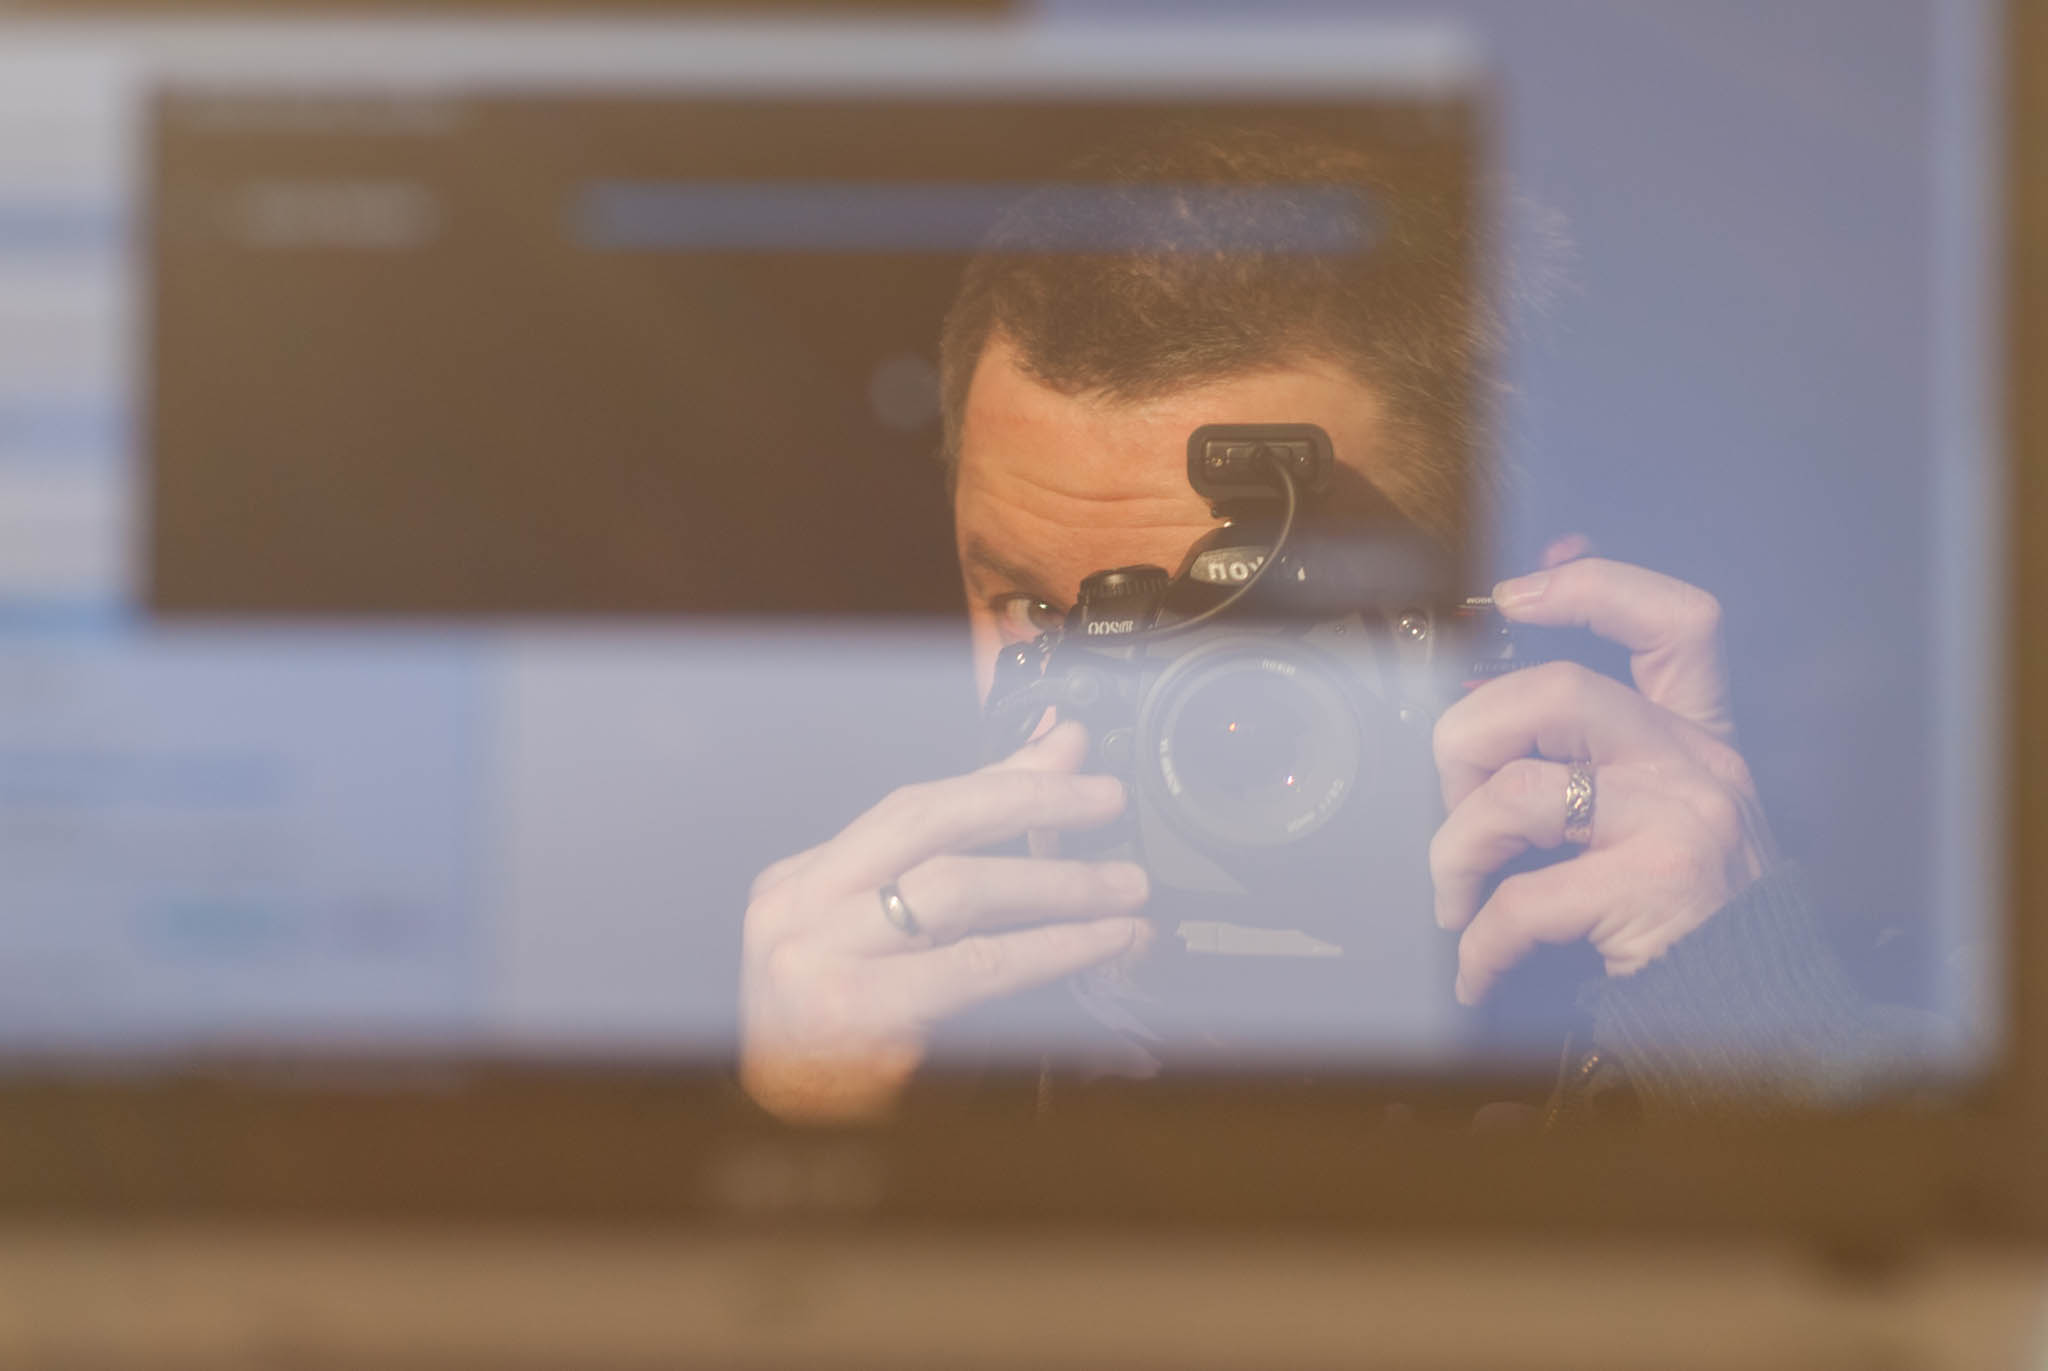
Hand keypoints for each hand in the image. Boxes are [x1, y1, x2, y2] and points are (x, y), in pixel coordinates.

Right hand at [739, 722, 1151, 1122]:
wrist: (793, 1145)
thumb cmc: (845, 1051)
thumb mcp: (889, 950)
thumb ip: (958, 872)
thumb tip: (1045, 775)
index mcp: (797, 884)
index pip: (912, 807)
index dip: (1001, 778)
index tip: (1072, 761)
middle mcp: (795, 909)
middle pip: (927, 822)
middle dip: (1028, 801)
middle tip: (1104, 800)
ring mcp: (815, 958)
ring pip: (954, 886)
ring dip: (1054, 881)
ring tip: (1122, 887)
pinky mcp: (852, 1014)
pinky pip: (974, 963)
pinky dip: (1051, 946)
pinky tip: (1100, 941)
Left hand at [1429, 552, 1774, 1005]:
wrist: (1754, 1011)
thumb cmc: (1680, 911)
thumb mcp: (1654, 813)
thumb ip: (1585, 758)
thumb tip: (1471, 706)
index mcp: (1696, 736)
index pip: (1676, 623)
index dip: (1594, 589)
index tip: (1515, 596)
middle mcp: (1696, 765)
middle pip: (1559, 691)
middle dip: (1471, 736)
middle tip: (1453, 796)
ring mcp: (1679, 823)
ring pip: (1521, 789)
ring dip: (1457, 846)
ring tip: (1453, 894)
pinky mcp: (1653, 891)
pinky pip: (1523, 899)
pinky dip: (1479, 939)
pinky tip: (1475, 965)